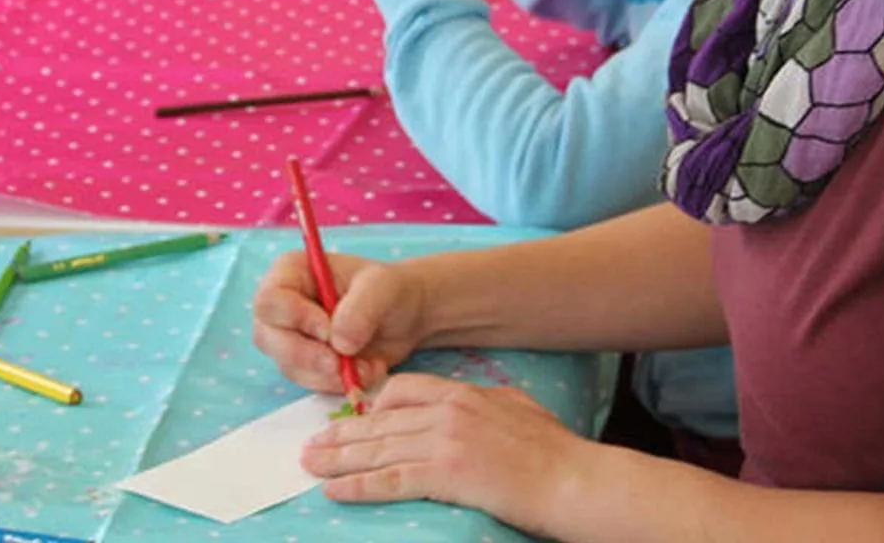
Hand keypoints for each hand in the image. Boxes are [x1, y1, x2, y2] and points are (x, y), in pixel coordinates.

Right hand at [252, 250, 427, 394]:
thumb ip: (361, 308)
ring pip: (288, 366)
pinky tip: (366, 371)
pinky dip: (337, 383)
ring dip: (329, 374)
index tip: (328, 330)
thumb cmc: (390, 290)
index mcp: (292, 272)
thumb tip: (338, 342)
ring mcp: (289, 337)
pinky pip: (308, 382)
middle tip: (341, 363)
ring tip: (368, 365)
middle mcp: (282, 305)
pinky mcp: (304, 364)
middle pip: (268, 338)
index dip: (295, 319)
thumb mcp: (383, 288)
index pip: (270, 301)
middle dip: (308, 356)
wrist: (406, 318)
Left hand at [303, 373, 597, 536]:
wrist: (573, 479)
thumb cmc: (555, 451)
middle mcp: (447, 411)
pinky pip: (389, 479)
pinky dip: (358, 485)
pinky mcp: (445, 473)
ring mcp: (444, 441)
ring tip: (310, 467)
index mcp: (463, 392)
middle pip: (380, 421)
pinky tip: (334, 491)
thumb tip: (468, 406)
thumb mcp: (517, 409)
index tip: (351, 421)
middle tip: (310, 445)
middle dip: (341, 435)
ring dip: (338, 459)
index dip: (371, 408)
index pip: (403, 391)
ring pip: (378, 449)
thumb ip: (485, 403)